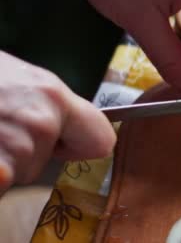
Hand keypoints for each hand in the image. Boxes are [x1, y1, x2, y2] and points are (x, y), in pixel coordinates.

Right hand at [0, 52, 115, 194]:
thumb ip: (50, 104)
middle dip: (26, 151)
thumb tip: (74, 129)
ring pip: (17, 173)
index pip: (100, 141)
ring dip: (0, 160)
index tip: (63, 140)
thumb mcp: (21, 77)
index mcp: (54, 97)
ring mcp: (13, 149)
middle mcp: (40, 124)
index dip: (79, 144)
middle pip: (46, 162)